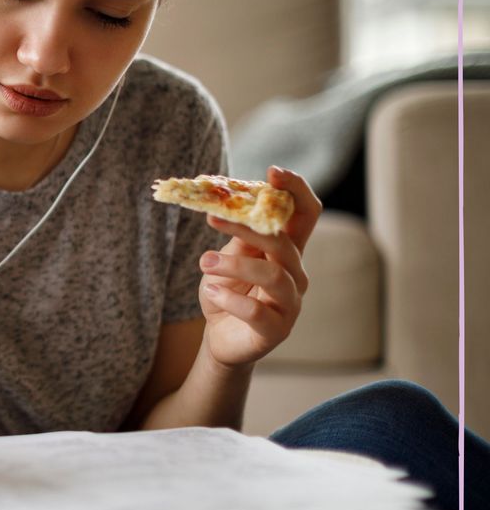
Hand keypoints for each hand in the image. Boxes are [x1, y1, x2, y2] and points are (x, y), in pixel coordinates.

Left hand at [199, 166, 321, 368]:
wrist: (220, 337)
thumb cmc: (228, 292)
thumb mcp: (227, 259)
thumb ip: (237, 237)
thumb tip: (231, 205)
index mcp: (287, 250)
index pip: (305, 214)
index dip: (295, 190)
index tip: (272, 172)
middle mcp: (296, 274)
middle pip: (284, 242)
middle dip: (246, 228)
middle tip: (211, 218)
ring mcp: (290, 303)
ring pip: (273, 275)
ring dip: (233, 265)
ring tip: (203, 263)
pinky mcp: (277, 329)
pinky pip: (257, 311)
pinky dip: (230, 299)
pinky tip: (211, 293)